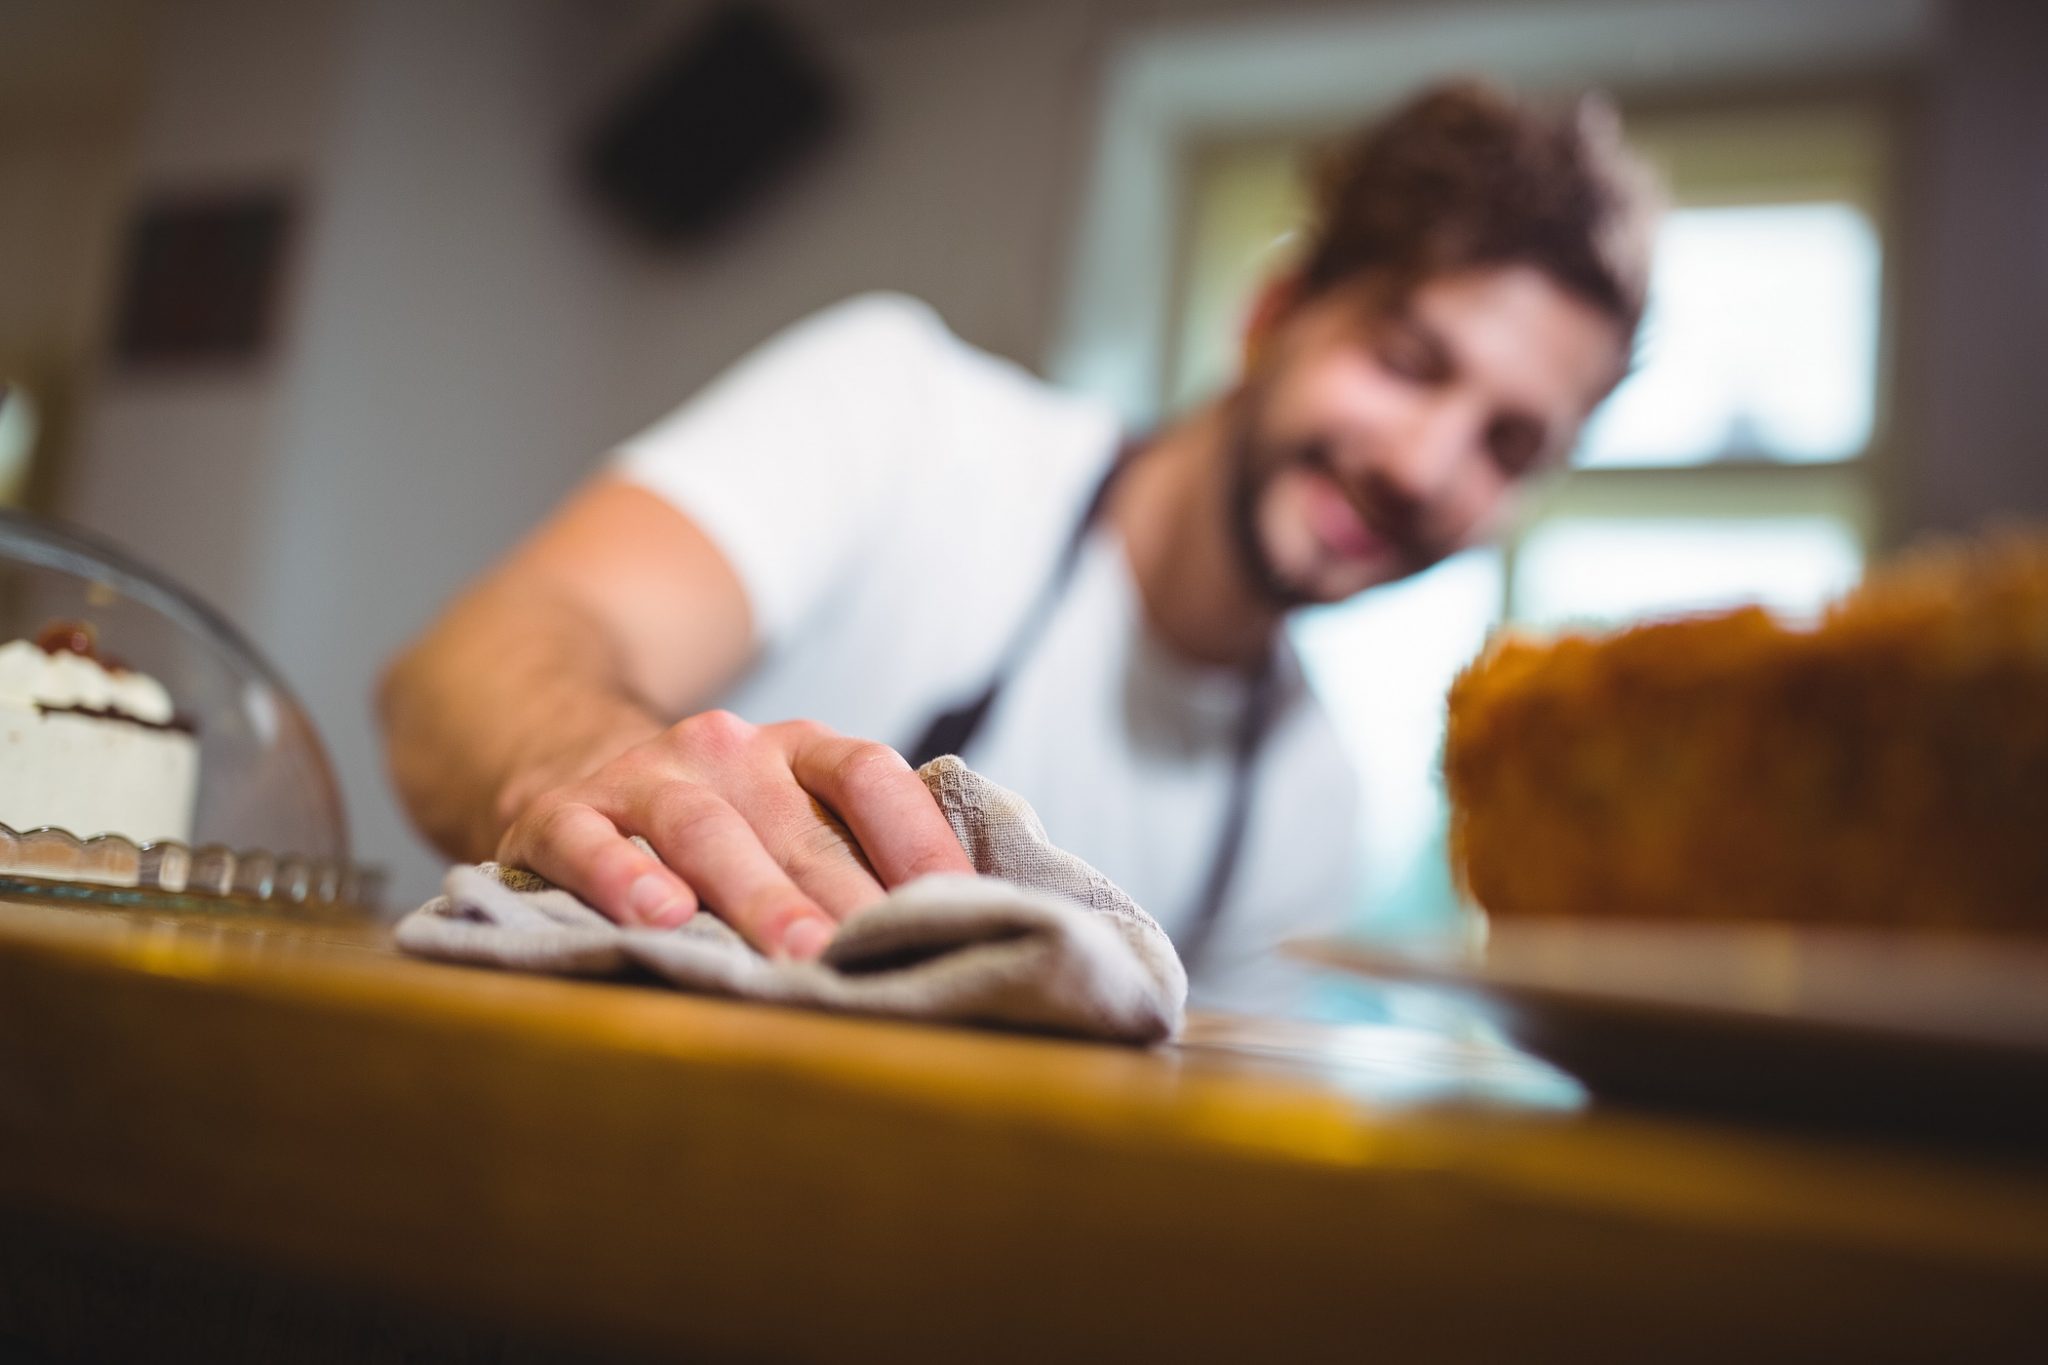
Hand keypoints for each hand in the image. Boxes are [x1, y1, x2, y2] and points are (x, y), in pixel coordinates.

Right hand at [496, 711, 972, 958]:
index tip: (959, 904)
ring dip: (756, 895)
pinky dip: (619, 874)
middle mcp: (726, 751)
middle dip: (843, 896)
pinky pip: (587, 840)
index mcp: (797, 752)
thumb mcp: (787, 818)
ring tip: (795, 954)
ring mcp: (642, 776)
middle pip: (797, 826)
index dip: (917, 838)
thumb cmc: (717, 829)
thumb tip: (969, 923)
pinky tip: (658, 915)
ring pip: (704, 830)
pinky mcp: (560, 814)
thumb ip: (857, 857)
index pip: (870, 776)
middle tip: (877, 957)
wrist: (565, 769)